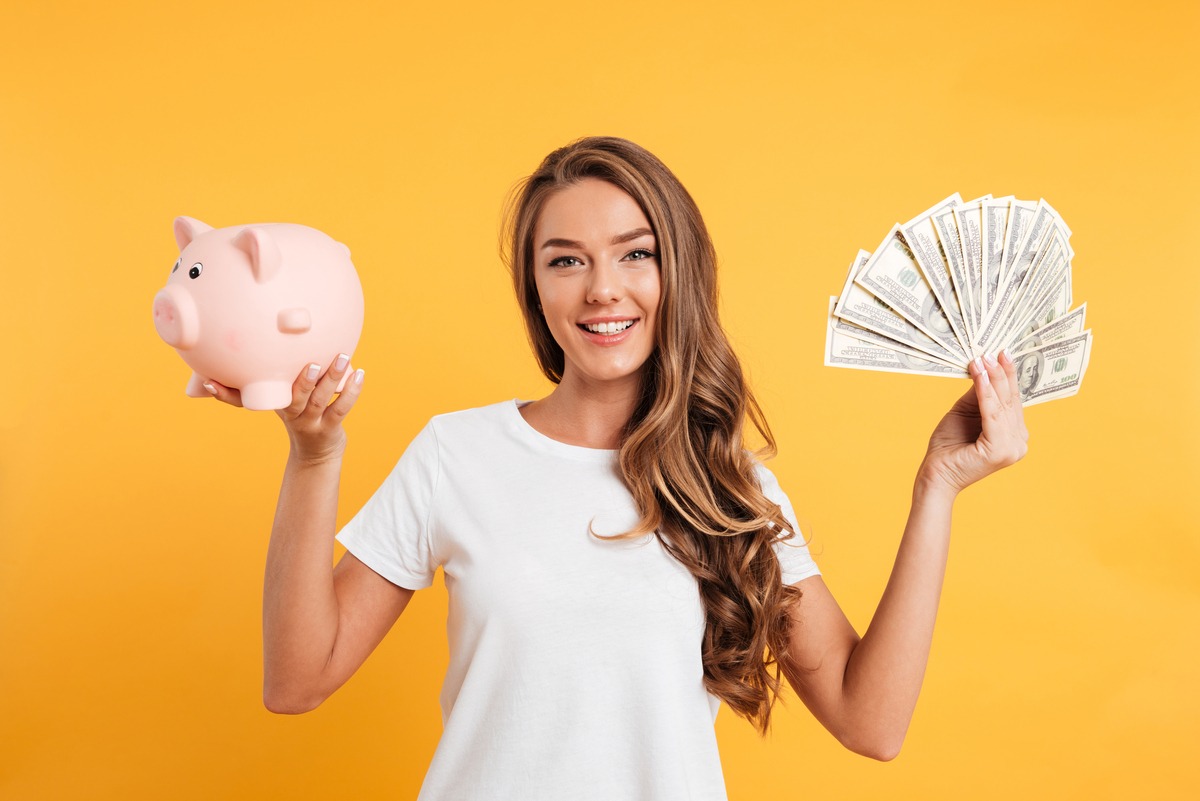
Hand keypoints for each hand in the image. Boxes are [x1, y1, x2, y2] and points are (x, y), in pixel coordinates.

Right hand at [202, 354, 364, 464]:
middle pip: (295, 397)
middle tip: (313, 362)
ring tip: (344, 358)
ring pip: (321, 400)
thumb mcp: (278, 399)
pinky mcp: (330, 427)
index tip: (209, 382)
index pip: (243, 399)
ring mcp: (311, 422)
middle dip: (304, 380)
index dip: (224, 393)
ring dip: (333, 378)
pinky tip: (360, 374)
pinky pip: (341, 408)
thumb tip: (257, 344)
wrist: (315, 453)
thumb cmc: (296, 414)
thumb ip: (269, 377)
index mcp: (273, 403)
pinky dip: (352, 391)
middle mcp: (291, 413)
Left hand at [918, 350, 1028, 497]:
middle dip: (1001, 373)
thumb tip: (985, 367)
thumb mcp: (965, 412)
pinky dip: (986, 393)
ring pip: (1003, 405)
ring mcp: (1012, 448)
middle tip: (994, 351)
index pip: (1012, 400)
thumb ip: (978, 394)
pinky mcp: (1000, 450)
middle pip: (1010, 400)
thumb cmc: (948, 445)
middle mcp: (1018, 442)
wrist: (935, 474)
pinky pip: (992, 414)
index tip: (1001, 353)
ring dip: (993, 379)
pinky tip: (980, 376)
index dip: (1007, 376)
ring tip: (983, 359)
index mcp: (1014, 434)